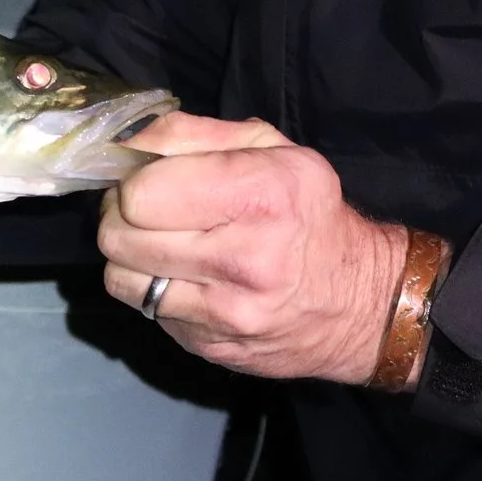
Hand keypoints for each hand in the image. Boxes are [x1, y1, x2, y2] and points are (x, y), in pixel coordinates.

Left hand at [96, 112, 405, 383]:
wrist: (362, 304)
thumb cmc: (309, 213)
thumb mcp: (270, 149)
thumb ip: (191, 133)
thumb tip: (124, 139)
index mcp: (260, 195)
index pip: (141, 194)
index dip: (135, 182)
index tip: (151, 180)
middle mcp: (244, 259)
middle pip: (119, 236)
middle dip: (121, 216)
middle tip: (148, 211)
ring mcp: (226, 313)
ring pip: (120, 278)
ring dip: (130, 257)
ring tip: (160, 243)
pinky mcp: (210, 347)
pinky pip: (147, 311)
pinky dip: (153, 290)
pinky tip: (184, 277)